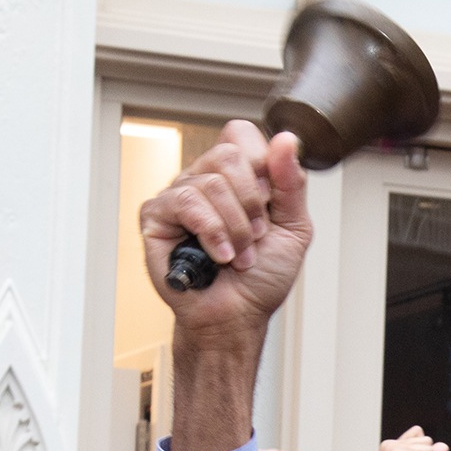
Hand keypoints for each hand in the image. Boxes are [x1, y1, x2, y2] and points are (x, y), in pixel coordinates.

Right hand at [142, 122, 310, 341]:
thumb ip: (292, 183)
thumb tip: (287, 139)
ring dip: (236, 226)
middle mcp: (205, 180)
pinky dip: (211, 231)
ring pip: (211, 181)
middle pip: (229, 154)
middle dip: (253, 201)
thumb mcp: (294, 227)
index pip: (242, 135)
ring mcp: (179, 195)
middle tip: (257, 235)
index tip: (270, 202)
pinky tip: (218, 255)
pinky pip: (186, 201)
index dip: (262, 164)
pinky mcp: (156, 215)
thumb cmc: (260, 277)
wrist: (237, 315)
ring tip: (238, 255)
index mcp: (237, 177)